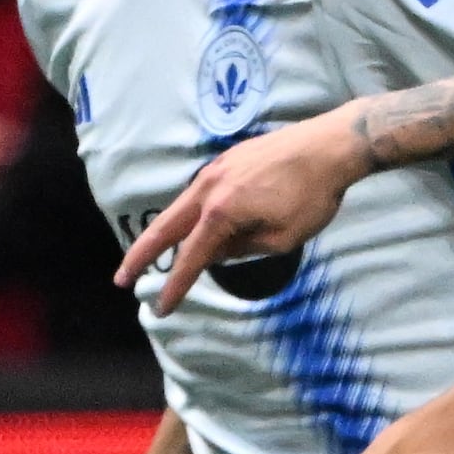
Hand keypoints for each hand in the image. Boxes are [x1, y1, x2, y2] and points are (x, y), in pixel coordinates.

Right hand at [116, 112, 368, 313]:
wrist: (332, 145)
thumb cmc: (313, 195)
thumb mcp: (282, 238)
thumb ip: (244, 248)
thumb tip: (219, 251)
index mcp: (223, 211)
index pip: (191, 257)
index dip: (175, 286)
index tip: (161, 308)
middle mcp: (211, 187)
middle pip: (166, 226)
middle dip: (141, 255)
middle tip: (122, 279)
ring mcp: (217, 169)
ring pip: (180, 207)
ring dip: (164, 233)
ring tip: (151, 256)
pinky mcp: (229, 160)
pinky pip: (200, 193)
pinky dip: (189, 215)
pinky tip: (193, 228)